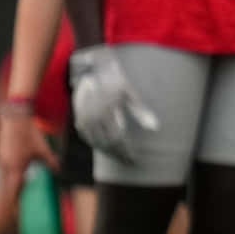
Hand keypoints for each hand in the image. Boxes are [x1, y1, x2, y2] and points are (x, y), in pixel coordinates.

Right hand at [0, 102, 57, 197]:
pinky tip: (23, 168)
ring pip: (8, 174)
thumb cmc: (29, 133)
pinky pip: (8, 165)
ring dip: (15, 180)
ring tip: (26, 184)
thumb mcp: (44, 149)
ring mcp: (2, 157)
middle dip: (17, 192)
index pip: (11, 191)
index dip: (14, 203)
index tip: (17, 212)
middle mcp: (5, 165)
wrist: (15, 117)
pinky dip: (14, 170)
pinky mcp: (2, 151)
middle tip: (25, 199)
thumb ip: (51, 162)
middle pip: (9, 184)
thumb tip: (58, 171)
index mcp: (14, 168)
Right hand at [68, 46, 159, 163]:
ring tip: (120, 158)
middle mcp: (92, 118)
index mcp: (105, 113)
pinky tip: (107, 149)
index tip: (135, 159)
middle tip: (129, 162)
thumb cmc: (115, 82)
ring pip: (96, 143)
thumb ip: (141, 111)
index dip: (125, 151)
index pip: (116, 139)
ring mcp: (83, 120)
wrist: (92, 71)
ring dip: (108, 152)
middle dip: (118, 155)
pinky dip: (98, 145)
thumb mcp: (130, 94)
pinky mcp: (79, 120)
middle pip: (106, 144)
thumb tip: (156, 128)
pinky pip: (88, 138)